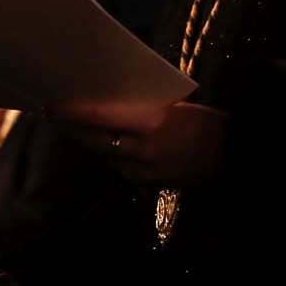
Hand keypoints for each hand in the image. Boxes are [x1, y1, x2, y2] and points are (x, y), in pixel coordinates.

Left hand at [53, 100, 227, 185]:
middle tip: (54, 115)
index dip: (74, 113)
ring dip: (93, 142)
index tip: (52, 105)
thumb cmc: (208, 123)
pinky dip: (114, 156)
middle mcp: (143, 150)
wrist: (233, 156)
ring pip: (107, 156)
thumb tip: (114, 101)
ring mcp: (145, 171)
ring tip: (77, 127)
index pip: (101, 118)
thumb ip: (145, 107)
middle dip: (74, 129)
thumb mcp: (177, 107)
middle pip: (96, 140)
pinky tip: (110, 146)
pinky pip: (123, 168)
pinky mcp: (151, 184)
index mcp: (150, 123)